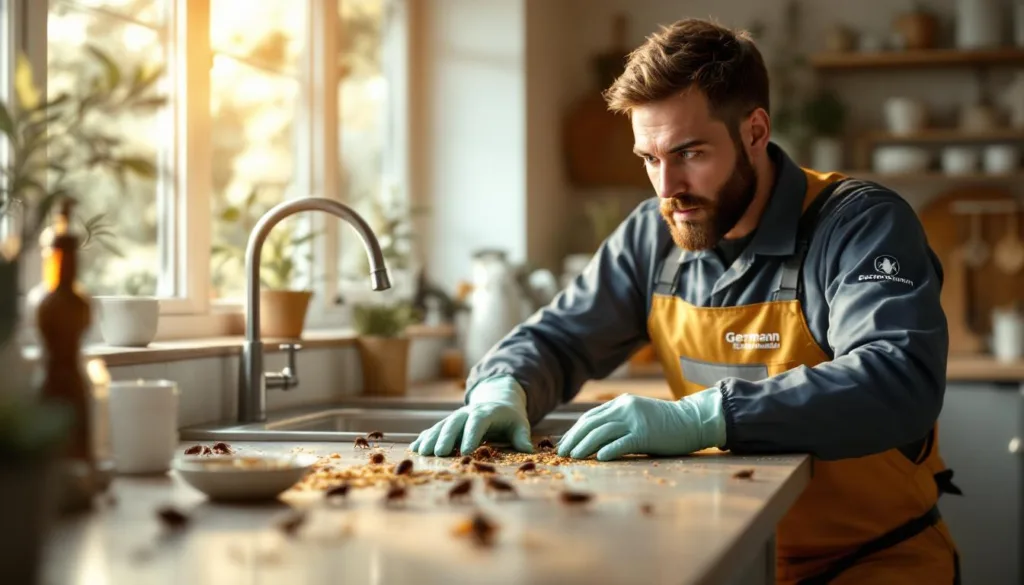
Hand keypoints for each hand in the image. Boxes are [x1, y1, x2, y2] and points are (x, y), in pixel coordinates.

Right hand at [409, 376, 533, 456]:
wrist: (497, 401)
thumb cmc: (509, 418)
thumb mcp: (519, 424)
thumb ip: (521, 436)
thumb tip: (528, 449)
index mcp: (485, 412)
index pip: (477, 423)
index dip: (471, 436)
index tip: (466, 451)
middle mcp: (467, 413)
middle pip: (454, 423)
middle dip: (446, 438)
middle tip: (439, 453)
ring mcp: (455, 418)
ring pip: (440, 426)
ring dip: (430, 439)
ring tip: (421, 452)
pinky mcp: (447, 424)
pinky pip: (433, 430)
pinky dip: (424, 438)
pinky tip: (414, 449)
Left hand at [556, 389, 725, 460]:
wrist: (692, 421)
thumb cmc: (664, 424)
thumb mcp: (637, 415)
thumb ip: (618, 421)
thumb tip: (594, 438)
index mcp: (621, 402)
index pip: (591, 416)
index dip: (575, 430)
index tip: (565, 442)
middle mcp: (625, 408)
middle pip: (592, 424)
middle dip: (574, 438)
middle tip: (562, 452)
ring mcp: (635, 420)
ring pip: (602, 433)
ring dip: (585, 446)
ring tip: (574, 457)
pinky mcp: (646, 434)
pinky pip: (622, 443)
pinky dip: (608, 451)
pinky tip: (599, 458)